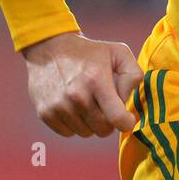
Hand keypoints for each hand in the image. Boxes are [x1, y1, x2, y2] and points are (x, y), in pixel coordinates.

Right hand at [21, 32, 142, 137]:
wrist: (48, 46)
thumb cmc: (88, 51)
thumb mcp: (118, 52)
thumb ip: (133, 74)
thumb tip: (128, 98)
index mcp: (96, 80)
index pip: (117, 118)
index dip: (126, 123)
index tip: (127, 119)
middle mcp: (76, 96)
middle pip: (103, 130)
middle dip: (108, 120)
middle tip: (105, 105)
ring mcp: (59, 106)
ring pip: (86, 133)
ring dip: (90, 122)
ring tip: (87, 102)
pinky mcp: (45, 113)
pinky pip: (68, 132)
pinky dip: (73, 124)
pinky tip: (72, 106)